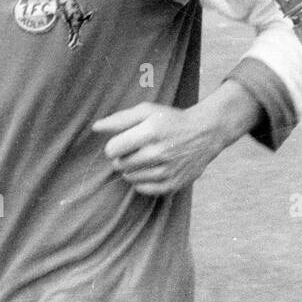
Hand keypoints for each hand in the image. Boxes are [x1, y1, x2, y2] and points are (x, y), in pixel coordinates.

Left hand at [93, 90, 248, 195]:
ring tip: (144, 158)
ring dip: (132, 169)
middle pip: (120, 164)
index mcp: (151, 131)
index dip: (114, 145)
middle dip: (122, 157)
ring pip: (130, 178)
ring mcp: (168, 170)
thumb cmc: (172, 120)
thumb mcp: (148, 111)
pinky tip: (149, 170)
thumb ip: (120, 119)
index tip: (123, 141)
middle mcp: (160, 152)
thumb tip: (96, 127)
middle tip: (135, 149)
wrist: (206, 133)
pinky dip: (142, 182)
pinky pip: (144, 190)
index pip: (112, 149)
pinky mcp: (174, 184)